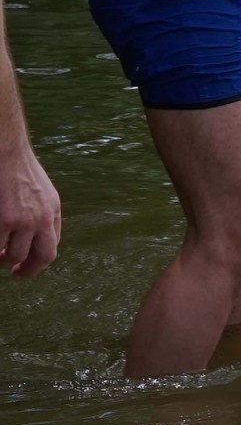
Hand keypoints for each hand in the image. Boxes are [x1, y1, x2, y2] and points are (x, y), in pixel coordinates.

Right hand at [0, 147, 60, 277]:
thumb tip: (35, 241)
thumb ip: (42, 216)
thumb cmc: (18, 171)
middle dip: (28, 271)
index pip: (50, 247)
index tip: (24, 266)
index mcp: (52, 212)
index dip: (37, 262)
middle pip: (40, 258)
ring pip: (11, 255)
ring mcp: (20, 221)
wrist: (6, 152)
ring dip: (2, 258)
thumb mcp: (42, 193)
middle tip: (15, 273)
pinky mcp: (1, 221)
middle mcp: (41, 219)